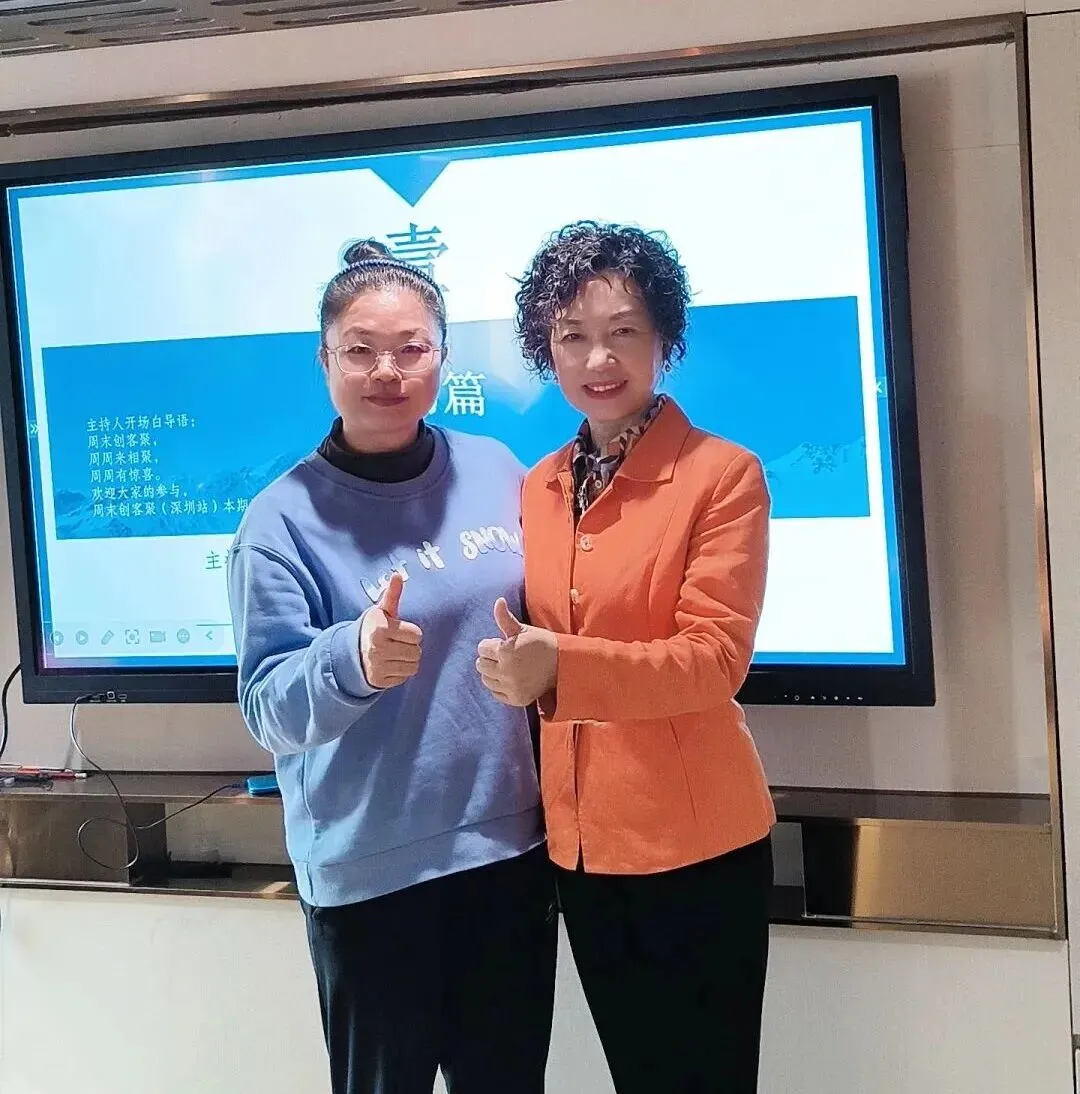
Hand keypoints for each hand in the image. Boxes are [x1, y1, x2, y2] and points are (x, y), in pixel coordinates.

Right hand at [359, 573, 422, 688]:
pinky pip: (405, 677)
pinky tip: (391, 664)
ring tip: (395, 653)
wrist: (353, 651)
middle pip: (417, 652)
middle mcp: (378, 649)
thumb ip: (392, 594)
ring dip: (408, 660)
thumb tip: (397, 575)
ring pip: (414, 666)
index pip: (417, 635)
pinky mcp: (380, 681)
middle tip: (397, 643)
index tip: (399, 631)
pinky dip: (401, 672)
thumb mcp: (382, 611)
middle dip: (411, 647)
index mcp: (380, 629)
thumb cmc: (374, 627)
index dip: (411, 632)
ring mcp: (378, 667)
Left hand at [476, 598, 557, 707]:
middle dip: (490, 658)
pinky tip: (511, 679)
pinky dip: (500, 686)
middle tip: (506, 656)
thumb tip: (498, 600)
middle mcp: (506, 671)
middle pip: (480, 665)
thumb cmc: (540, 643)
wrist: (562, 664)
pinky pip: (496, 693)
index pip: (482, 648)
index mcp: (506, 651)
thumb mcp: (523, 629)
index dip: (492, 644)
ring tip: (508, 667)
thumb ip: (505, 618)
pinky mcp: (517, 699)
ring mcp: (511, 687)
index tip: (504, 644)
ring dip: (493, 673)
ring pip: (486, 679)